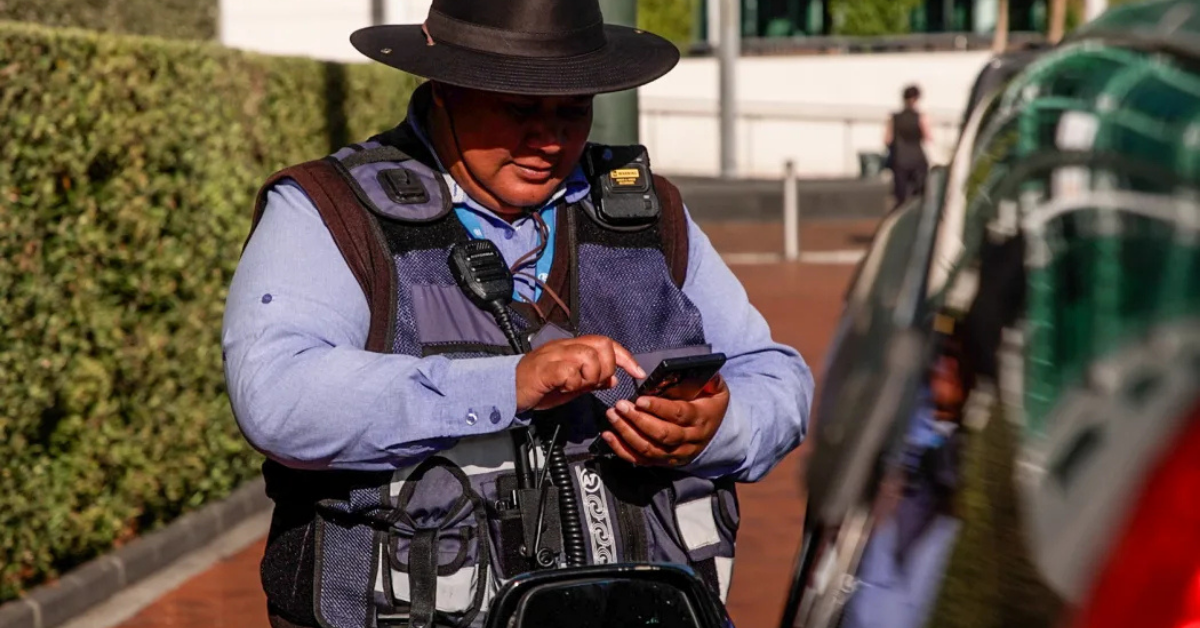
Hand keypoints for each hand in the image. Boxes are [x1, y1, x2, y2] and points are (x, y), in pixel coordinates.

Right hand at [515, 335, 644, 411]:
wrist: (508, 390)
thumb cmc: (538, 387)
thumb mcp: (572, 385)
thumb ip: (592, 380)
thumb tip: (614, 379)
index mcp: (573, 348)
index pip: (606, 343)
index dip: (626, 357)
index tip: (638, 372)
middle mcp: (566, 347)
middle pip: (602, 346)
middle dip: (606, 369)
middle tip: (592, 383)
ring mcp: (555, 356)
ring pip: (589, 357)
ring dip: (589, 377)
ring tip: (575, 386)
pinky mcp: (545, 369)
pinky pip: (569, 371)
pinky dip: (572, 382)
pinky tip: (563, 387)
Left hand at [602, 376, 729, 467]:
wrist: (715, 433)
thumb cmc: (710, 405)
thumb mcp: (717, 390)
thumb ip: (709, 380)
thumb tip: (701, 371)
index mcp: (700, 419)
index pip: (678, 415)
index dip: (659, 408)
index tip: (640, 399)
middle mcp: (689, 440)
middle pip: (662, 434)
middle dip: (638, 420)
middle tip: (621, 406)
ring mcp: (675, 454)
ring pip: (649, 449)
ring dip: (627, 433)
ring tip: (613, 416)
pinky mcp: (663, 461)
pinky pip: (640, 460)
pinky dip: (622, 450)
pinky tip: (609, 436)